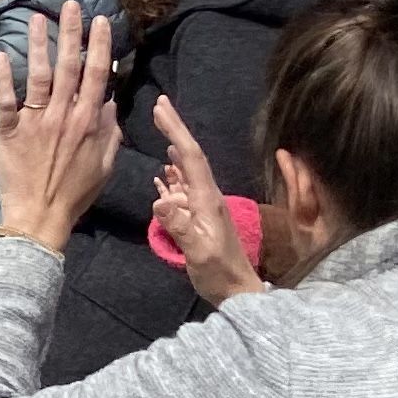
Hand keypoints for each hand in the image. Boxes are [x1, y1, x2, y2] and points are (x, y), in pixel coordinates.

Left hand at [0, 1, 119, 251]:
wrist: (39, 216)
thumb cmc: (75, 193)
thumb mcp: (105, 164)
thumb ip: (110, 131)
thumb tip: (110, 101)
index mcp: (88, 122)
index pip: (96, 75)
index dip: (99, 46)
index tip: (101, 21)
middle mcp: (63, 115)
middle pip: (68, 66)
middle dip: (71, 32)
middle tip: (70, 5)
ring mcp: (35, 121)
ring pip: (38, 75)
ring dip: (38, 44)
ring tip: (36, 17)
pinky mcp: (9, 130)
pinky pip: (6, 99)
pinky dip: (3, 77)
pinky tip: (2, 54)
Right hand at [151, 97, 265, 304]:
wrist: (238, 292)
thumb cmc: (220, 274)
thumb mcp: (200, 252)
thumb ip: (181, 227)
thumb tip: (160, 199)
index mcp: (208, 199)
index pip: (192, 157)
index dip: (176, 131)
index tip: (161, 109)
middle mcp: (207, 196)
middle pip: (191, 156)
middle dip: (175, 130)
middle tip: (160, 105)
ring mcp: (204, 207)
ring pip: (188, 170)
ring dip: (174, 148)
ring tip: (162, 130)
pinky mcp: (199, 218)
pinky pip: (183, 189)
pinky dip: (173, 175)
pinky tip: (164, 171)